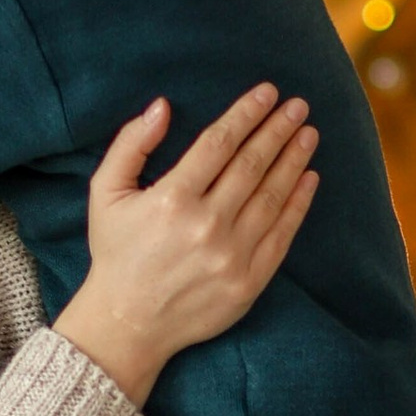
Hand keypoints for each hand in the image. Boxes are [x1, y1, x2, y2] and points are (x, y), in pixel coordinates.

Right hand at [54, 86, 317, 408]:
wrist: (127, 323)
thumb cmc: (116, 252)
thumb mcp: (105, 192)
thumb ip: (131, 144)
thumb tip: (162, 106)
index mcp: (172, 199)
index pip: (219, 143)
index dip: (246, 113)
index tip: (268, 92)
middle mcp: (206, 225)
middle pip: (252, 165)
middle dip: (278, 129)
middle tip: (298, 105)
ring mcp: (231, 256)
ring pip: (272, 196)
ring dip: (294, 160)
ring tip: (308, 134)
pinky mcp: (249, 282)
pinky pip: (281, 235)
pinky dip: (298, 204)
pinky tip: (309, 179)